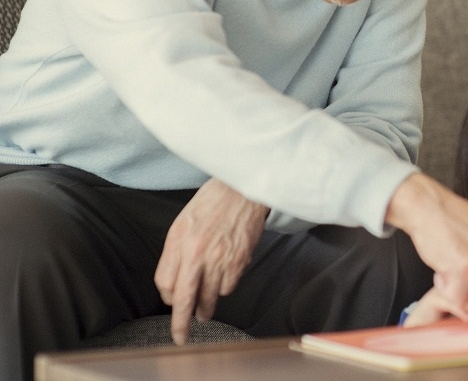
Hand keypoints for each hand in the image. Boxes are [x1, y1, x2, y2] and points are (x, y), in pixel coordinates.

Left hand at [154, 178, 268, 344]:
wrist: (243, 189)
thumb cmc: (211, 203)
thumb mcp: (182, 224)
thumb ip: (175, 253)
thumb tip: (174, 283)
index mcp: (180, 243)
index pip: (165, 284)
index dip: (168, 296)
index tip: (171, 301)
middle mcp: (198, 254)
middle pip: (185, 299)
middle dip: (181, 323)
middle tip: (180, 337)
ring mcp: (221, 259)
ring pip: (210, 297)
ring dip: (206, 307)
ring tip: (205, 311)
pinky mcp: (240, 261)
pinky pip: (229, 287)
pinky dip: (225, 287)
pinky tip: (224, 277)